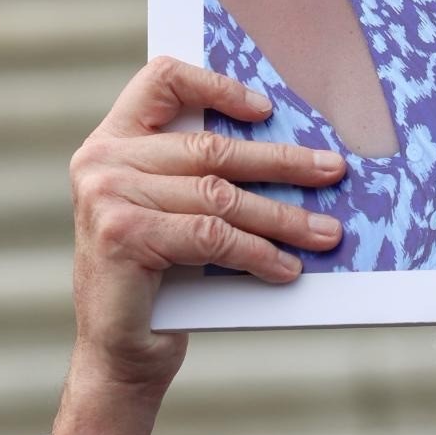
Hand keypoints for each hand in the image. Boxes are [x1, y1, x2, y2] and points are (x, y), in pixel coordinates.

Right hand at [50, 60, 346, 434]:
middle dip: (283, 163)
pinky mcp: (123, 234)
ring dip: (282, 217)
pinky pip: (211, 236)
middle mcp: (103, 160)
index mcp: (113, 142)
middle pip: (211, 148)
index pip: (160, 81)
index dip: (217, 85)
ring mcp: (107, 196)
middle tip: (333, 172)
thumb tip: (296, 152)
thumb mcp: (175, 213)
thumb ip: (202, 175)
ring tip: (325, 233)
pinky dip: (258, 253)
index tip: (268, 110)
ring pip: (219, 196)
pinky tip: (287, 267)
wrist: (120, 353)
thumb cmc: (160, 279)